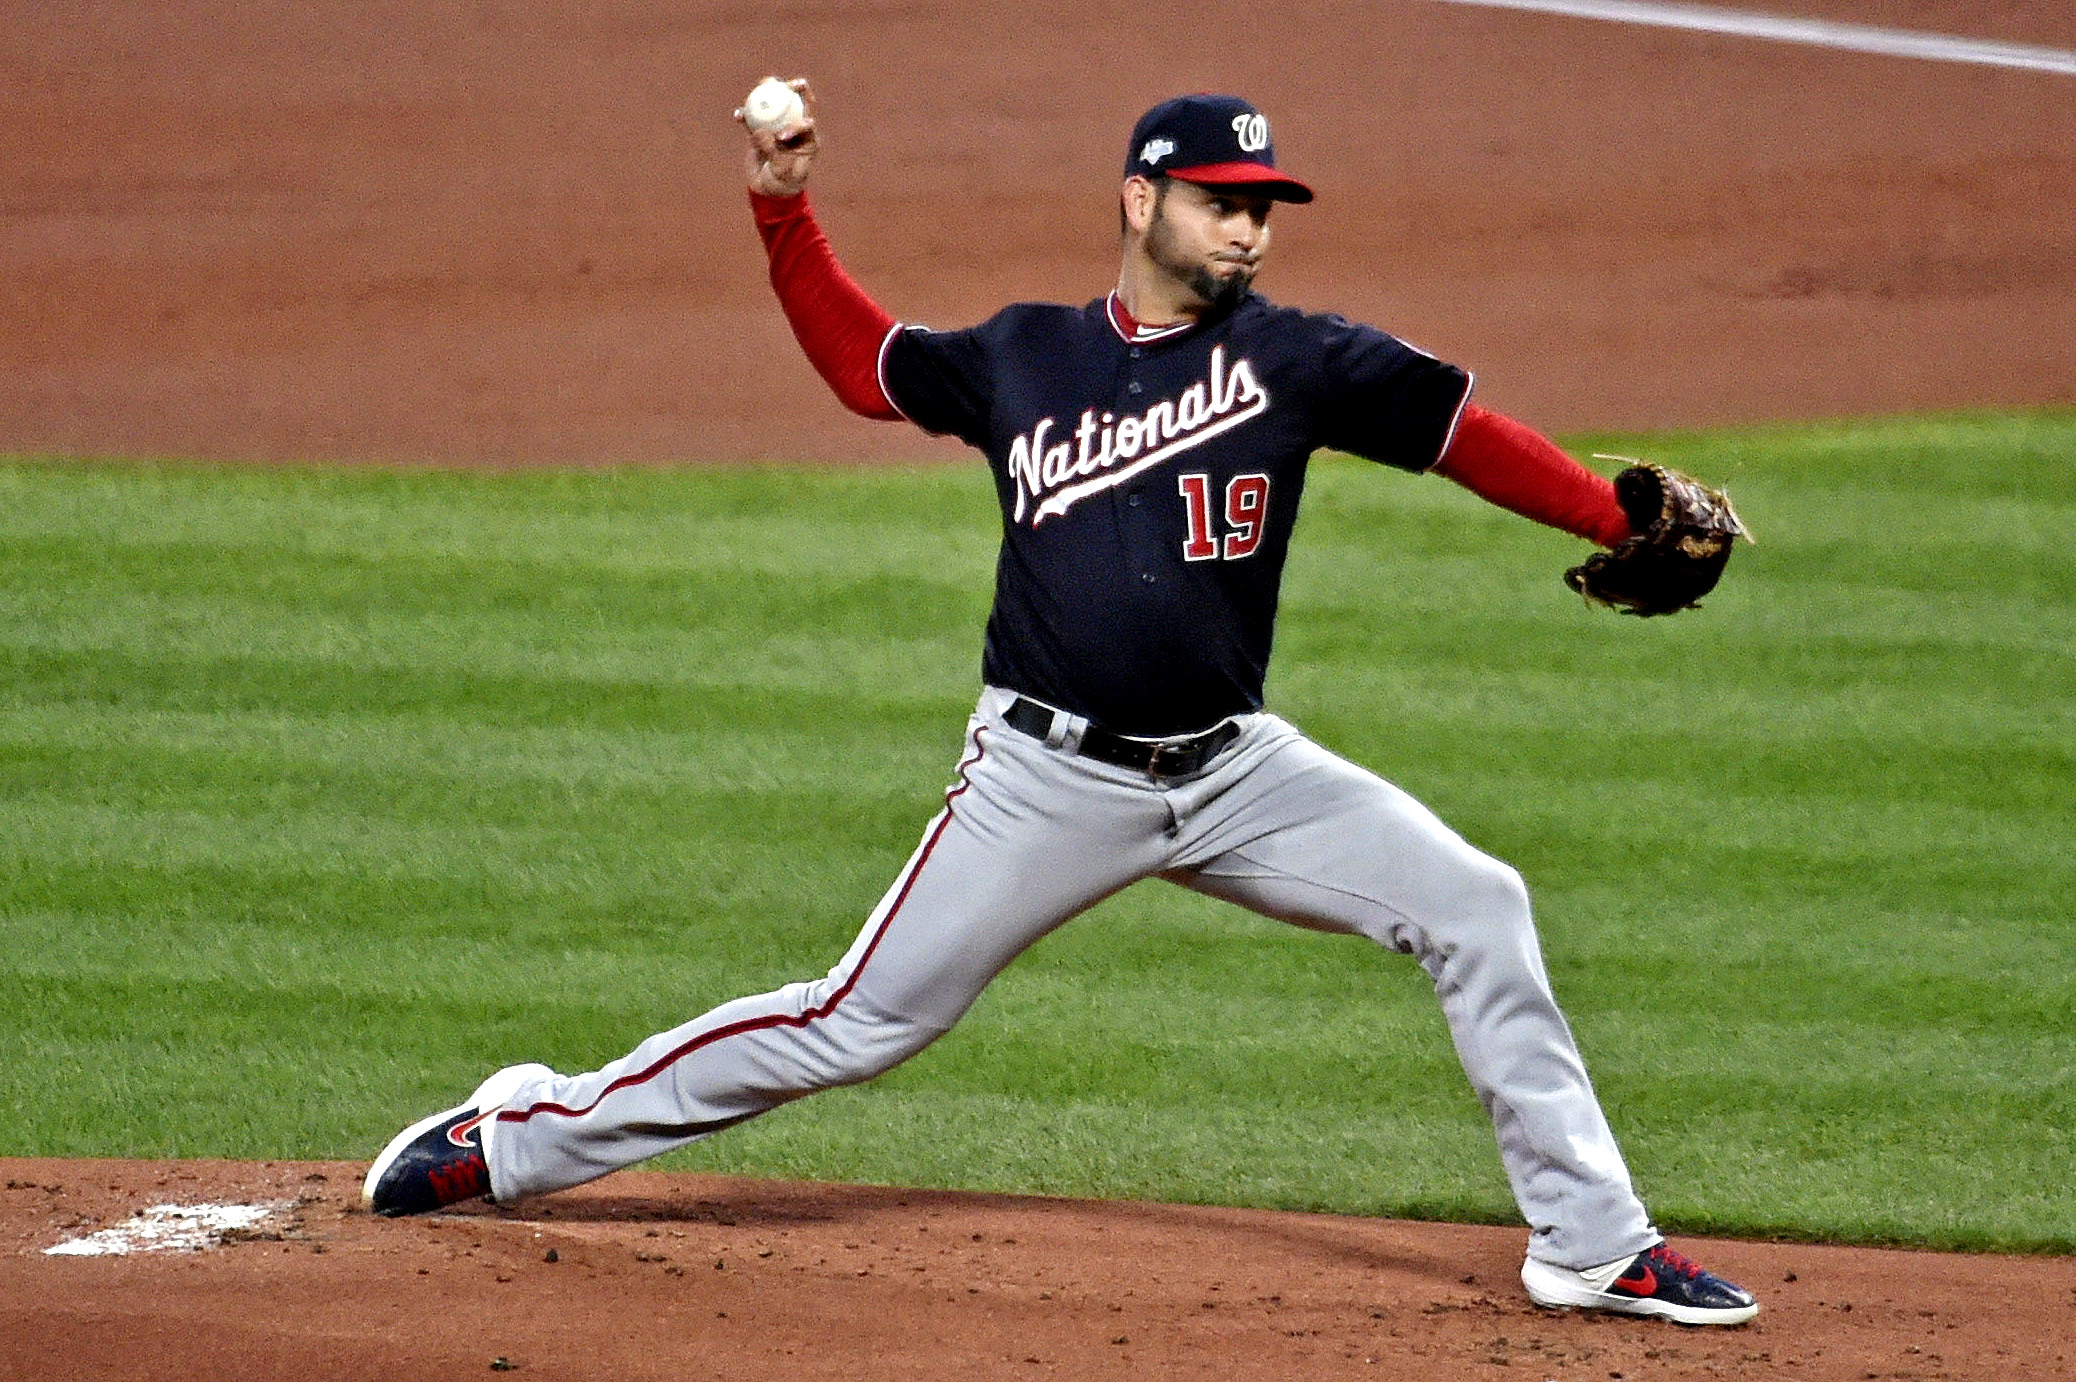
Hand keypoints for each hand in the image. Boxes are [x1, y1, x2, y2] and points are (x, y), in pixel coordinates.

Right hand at [736, 78, 818, 196]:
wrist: (769, 191)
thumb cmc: (783, 183)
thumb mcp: (782, 171)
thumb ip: (774, 152)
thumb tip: (760, 131)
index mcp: (807, 138)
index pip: (807, 117)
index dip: (802, 108)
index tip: (787, 119)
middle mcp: (794, 129)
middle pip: (794, 104)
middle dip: (791, 88)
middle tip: (781, 83)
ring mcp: (777, 129)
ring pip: (774, 107)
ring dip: (767, 94)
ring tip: (762, 84)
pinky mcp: (761, 134)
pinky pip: (753, 122)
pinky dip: (746, 117)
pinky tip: (738, 115)